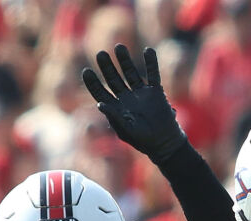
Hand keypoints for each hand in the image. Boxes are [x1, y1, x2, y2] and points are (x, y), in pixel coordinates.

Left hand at [81, 44, 187, 160]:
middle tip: (100, 54)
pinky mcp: (155, 92)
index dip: (93, 82)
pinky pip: (153, 74)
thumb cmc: (143, 140)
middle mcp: (126, 98)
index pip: (101, 92)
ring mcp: (141, 94)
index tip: (86, 71)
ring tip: (119, 47)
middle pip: (113, 79)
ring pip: (131, 73)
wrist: (165, 143)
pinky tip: (149, 51)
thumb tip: (99, 103)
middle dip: (107, 67)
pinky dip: (152, 63)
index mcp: (116, 108)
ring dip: (125, 61)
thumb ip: (113, 117)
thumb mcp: (126, 130)